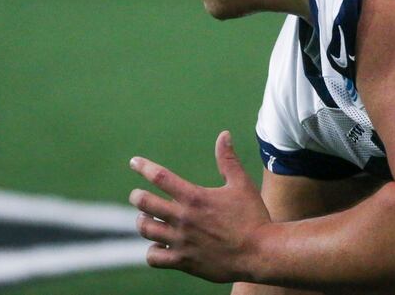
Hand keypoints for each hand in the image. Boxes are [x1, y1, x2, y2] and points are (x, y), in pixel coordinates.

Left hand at [129, 130, 271, 282]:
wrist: (261, 253)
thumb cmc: (253, 216)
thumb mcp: (241, 184)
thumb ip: (227, 160)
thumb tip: (224, 134)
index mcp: (194, 197)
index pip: (160, 176)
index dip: (143, 167)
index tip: (134, 162)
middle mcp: (183, 218)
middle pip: (144, 202)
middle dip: (136, 196)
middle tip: (138, 196)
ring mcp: (181, 241)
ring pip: (145, 229)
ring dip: (143, 221)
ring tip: (147, 219)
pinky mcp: (183, 261)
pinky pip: (153, 256)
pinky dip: (152, 250)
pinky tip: (159, 245)